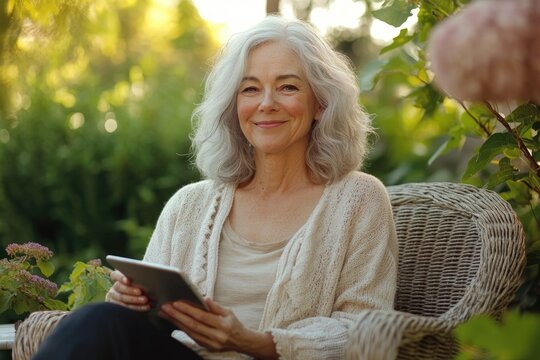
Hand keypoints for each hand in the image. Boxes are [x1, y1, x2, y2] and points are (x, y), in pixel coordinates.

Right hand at [105, 270, 150, 311]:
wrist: (141, 298)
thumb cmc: (141, 285)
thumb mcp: (138, 280)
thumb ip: (138, 278)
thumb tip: (146, 276)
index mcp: (118, 277)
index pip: (115, 275)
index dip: (121, 278)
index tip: (128, 281)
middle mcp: (115, 287)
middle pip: (119, 287)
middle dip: (130, 290)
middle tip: (140, 292)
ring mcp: (114, 297)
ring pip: (121, 298)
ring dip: (134, 299)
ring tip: (145, 300)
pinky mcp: (118, 307)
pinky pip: (125, 308)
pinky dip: (137, 307)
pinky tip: (146, 306)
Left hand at [159, 298, 276, 358]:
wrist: (241, 342)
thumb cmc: (234, 324)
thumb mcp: (228, 312)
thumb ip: (215, 306)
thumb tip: (204, 298)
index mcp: (223, 326)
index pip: (202, 317)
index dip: (188, 310)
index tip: (176, 303)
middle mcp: (216, 336)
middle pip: (192, 326)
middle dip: (177, 316)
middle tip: (165, 308)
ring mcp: (210, 344)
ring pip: (189, 332)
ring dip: (175, 322)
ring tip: (166, 313)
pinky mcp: (205, 347)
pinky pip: (191, 337)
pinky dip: (182, 328)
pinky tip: (174, 321)